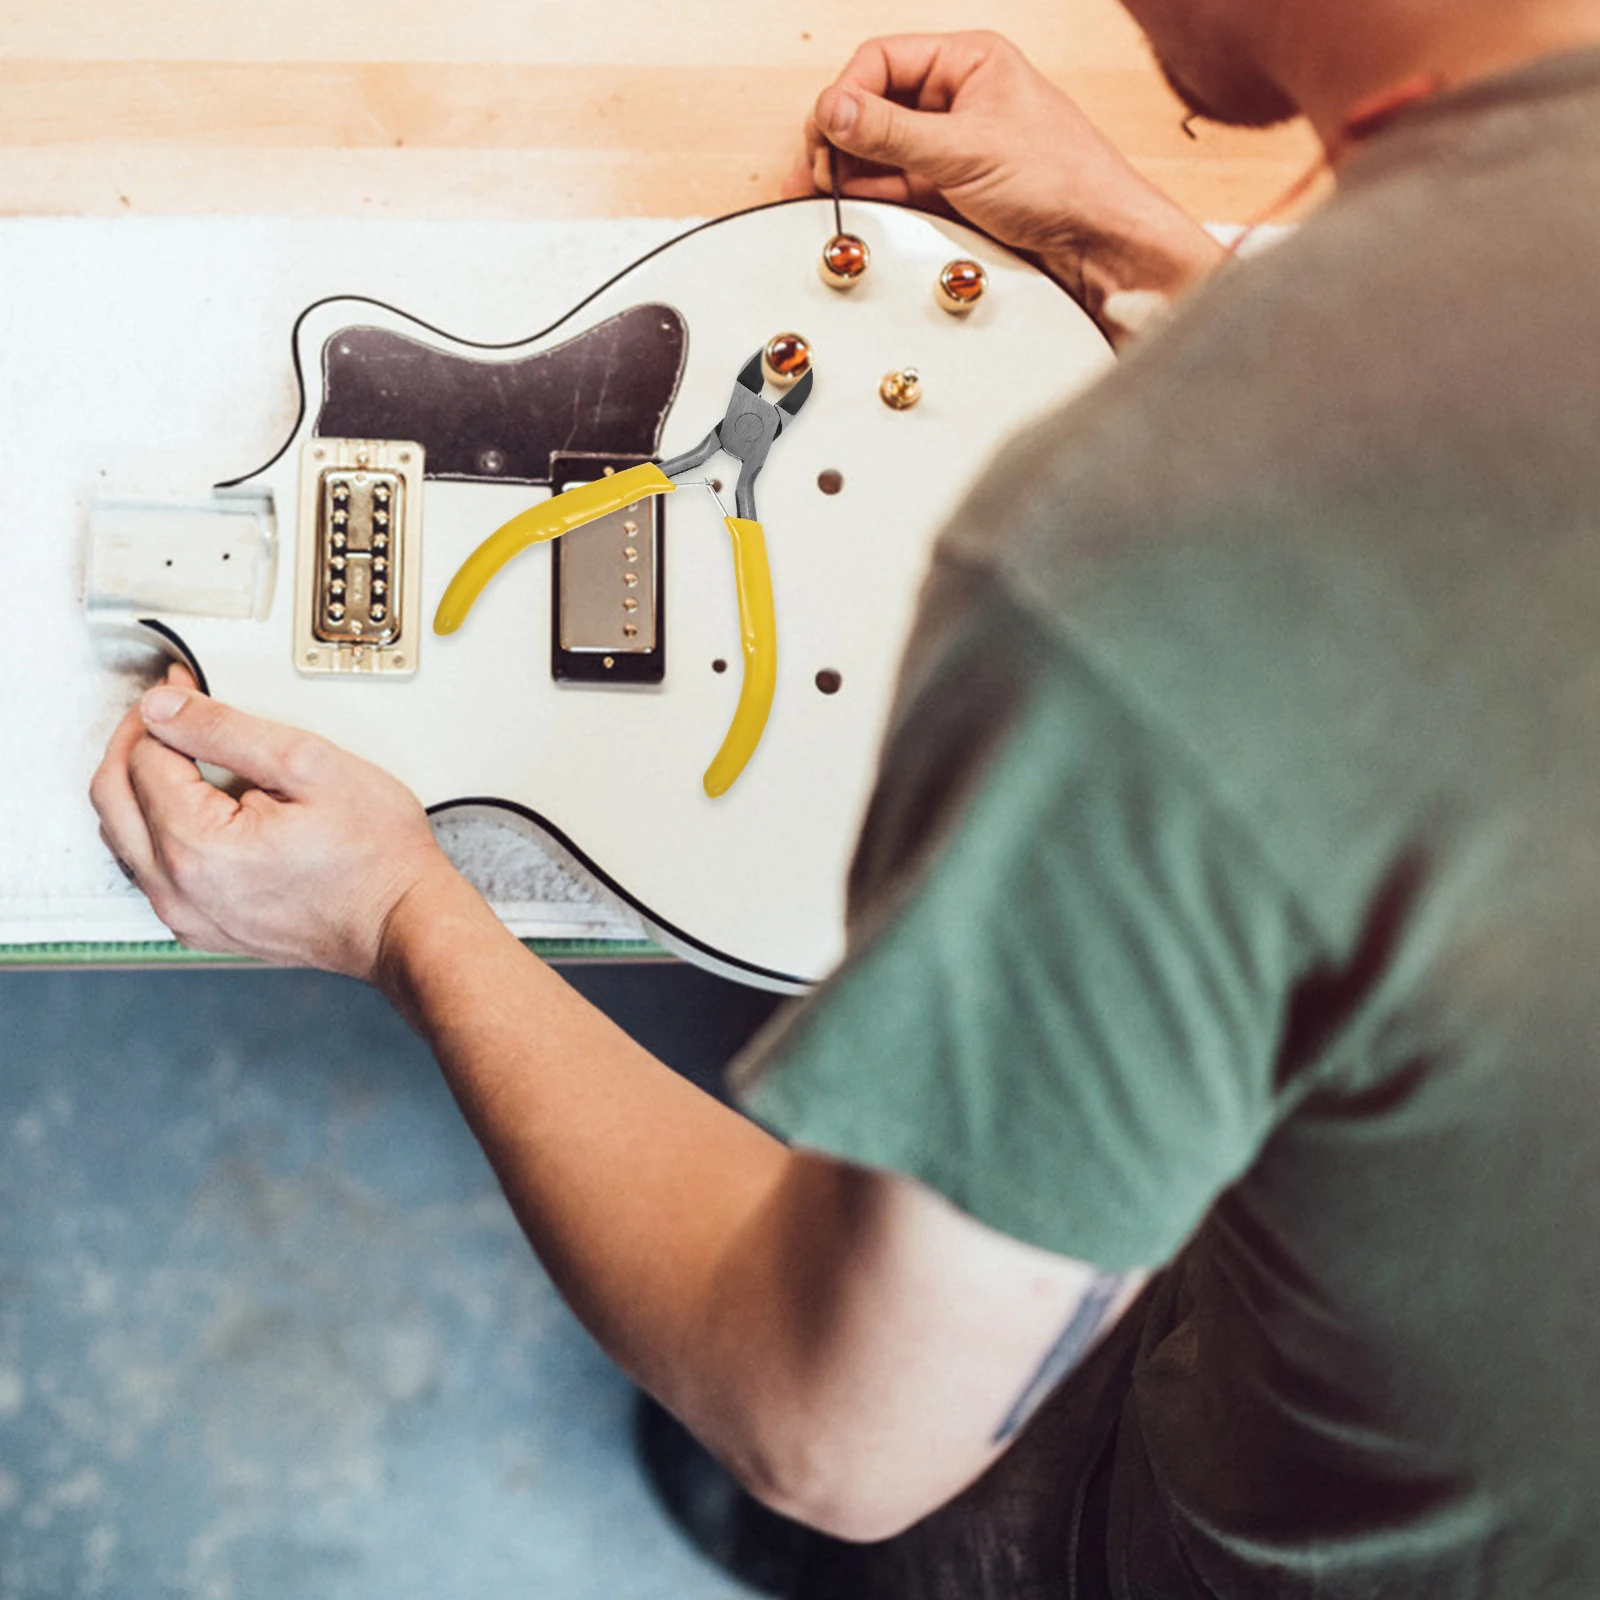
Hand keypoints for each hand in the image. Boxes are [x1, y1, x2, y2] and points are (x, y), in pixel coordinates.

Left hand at [89, 662, 457, 979]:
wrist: (404, 921)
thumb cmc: (377, 856)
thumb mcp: (308, 764)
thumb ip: (224, 729)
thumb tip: (164, 707)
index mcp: (196, 847)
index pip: (143, 758)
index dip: (163, 712)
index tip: (185, 687)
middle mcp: (178, 890)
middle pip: (112, 799)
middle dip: (134, 744)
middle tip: (168, 714)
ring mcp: (187, 916)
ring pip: (124, 837)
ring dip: (140, 788)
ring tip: (184, 754)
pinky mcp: (202, 928)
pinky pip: (151, 871)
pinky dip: (158, 830)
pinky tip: (197, 808)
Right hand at [785, 32, 1223, 336]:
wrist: (1099, 244)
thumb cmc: (1064, 181)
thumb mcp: (965, 151)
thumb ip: (891, 132)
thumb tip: (833, 109)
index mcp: (970, 62)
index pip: (881, 61)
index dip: (846, 95)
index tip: (826, 134)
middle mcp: (959, 97)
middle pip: (874, 105)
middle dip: (839, 137)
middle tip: (815, 172)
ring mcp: (953, 145)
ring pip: (880, 149)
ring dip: (850, 170)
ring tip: (823, 194)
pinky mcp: (952, 188)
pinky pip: (897, 184)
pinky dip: (872, 195)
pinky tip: (852, 207)